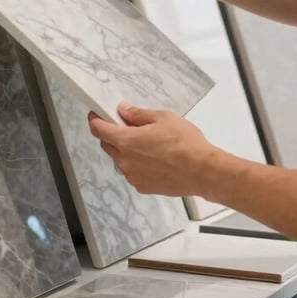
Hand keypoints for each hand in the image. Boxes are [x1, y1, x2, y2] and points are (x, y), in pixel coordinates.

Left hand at [89, 102, 216, 196]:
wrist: (201, 171)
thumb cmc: (183, 142)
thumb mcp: (162, 117)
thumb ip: (138, 114)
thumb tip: (123, 110)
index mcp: (125, 141)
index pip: (98, 129)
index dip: (95, 119)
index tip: (97, 113)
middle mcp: (124, 161)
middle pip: (107, 144)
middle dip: (112, 133)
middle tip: (127, 125)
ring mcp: (132, 176)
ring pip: (120, 159)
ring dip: (125, 150)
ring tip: (147, 143)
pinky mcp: (142, 187)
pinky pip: (132, 172)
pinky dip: (137, 164)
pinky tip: (154, 159)